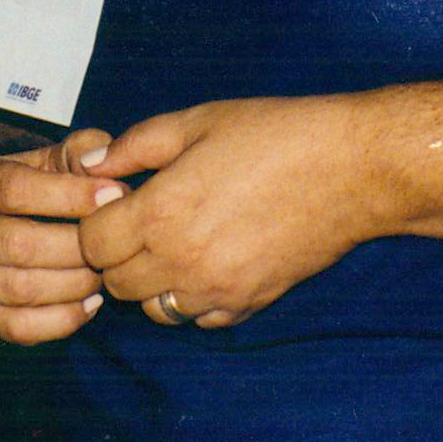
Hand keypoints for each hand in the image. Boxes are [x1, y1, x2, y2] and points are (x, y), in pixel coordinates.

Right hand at [0, 127, 125, 345]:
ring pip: (17, 289)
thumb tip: (103, 168)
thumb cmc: (43, 185)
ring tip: (102, 274)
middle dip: (75, 247)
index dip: (67, 195)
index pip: (14, 189)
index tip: (113, 196)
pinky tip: (90, 303)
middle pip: (17, 244)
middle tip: (111, 245)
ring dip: (71, 284)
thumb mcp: (58, 156)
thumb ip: (83, 151)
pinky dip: (61, 320)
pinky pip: (17, 328)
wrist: (6, 219)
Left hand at [76, 97, 376, 327]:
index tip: (116, 201)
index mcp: (161, 213)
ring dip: (151, 282)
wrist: (350, 169)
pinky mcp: (249, 304)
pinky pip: (200, 320)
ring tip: (173, 244)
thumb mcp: (196, 122)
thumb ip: (136, 146)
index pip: (92, 244)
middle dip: (117, 255)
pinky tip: (208, 262)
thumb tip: (92, 164)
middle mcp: (182, 261)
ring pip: (154, 310)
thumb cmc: (274, 135)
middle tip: (139, 222)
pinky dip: (193, 299)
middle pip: (115, 284)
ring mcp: (217, 289)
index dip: (95, 222)